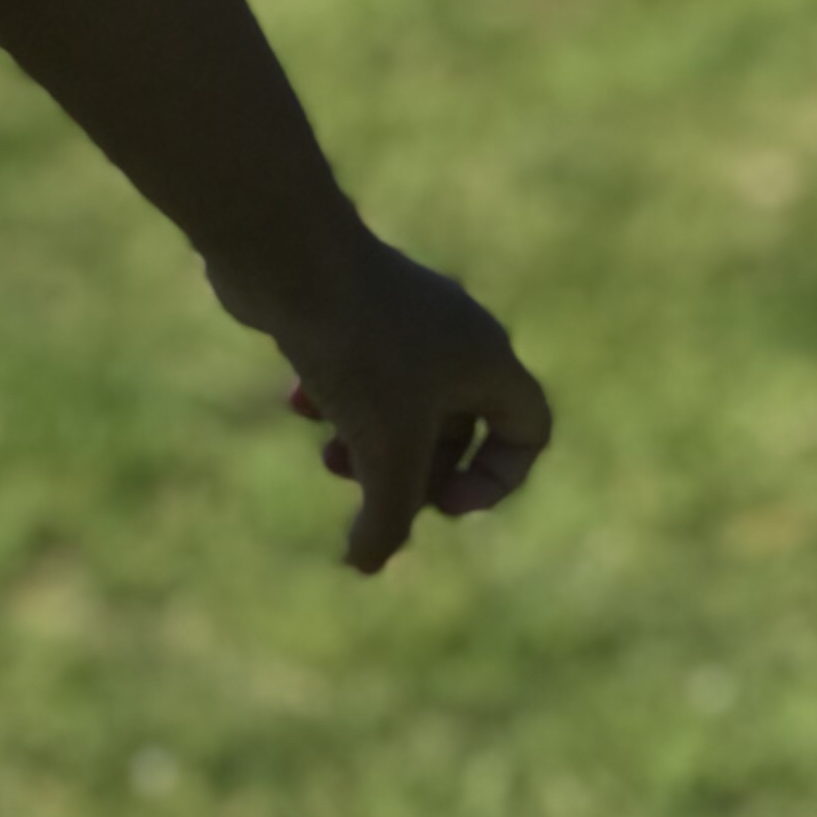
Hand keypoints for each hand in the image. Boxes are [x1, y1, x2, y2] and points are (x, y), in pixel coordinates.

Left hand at [212, 229, 551, 574]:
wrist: (287, 253)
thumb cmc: (356, 347)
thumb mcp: (383, 450)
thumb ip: (386, 520)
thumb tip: (365, 563)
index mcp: (487, 358)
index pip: (529, 429)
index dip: (496, 481)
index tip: (442, 503)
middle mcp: (452, 330)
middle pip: (456, 425)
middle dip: (414, 469)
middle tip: (374, 489)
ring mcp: (397, 312)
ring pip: (398, 400)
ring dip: (367, 441)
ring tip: (329, 456)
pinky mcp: (345, 303)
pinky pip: (355, 368)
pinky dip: (334, 398)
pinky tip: (297, 403)